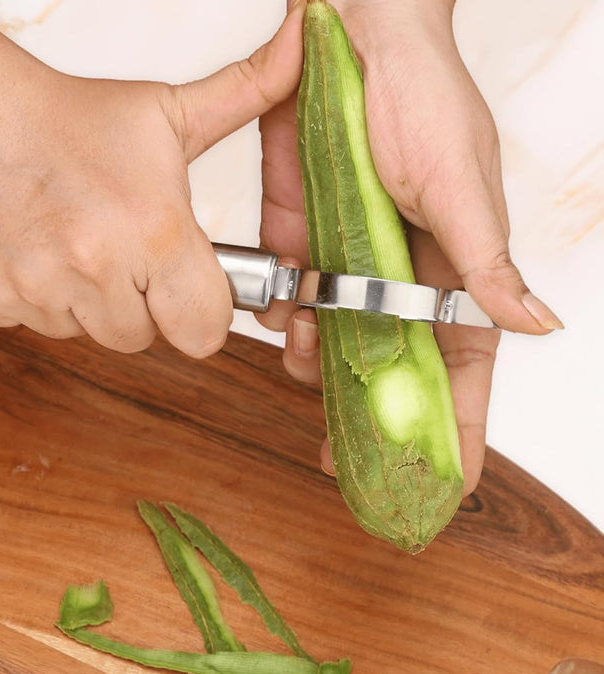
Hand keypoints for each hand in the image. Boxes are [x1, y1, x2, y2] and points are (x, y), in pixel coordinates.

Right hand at [0, 4, 304, 357]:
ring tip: (66, 241)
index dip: (197, 315)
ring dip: (80, 301)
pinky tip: (27, 247)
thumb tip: (309, 41)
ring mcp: (34, 289)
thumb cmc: (71, 118)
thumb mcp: (167, 114)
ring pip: (81, 332)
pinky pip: (26, 324)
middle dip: (134, 304)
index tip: (181, 291)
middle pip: (138, 338)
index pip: (203, 333)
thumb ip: (245, 95)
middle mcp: (95, 270)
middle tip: (113, 249)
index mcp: (155, 233)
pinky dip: (29, 297)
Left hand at [257, 0, 561, 493]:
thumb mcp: (462, 188)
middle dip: (368, 419)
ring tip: (304, 354)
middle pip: (387, 371)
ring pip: (330, 345)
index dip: (456, 425)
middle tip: (345, 463)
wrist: (347, 37)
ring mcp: (346, 263)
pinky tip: (280, 316)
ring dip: (315, 364)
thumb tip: (539, 327)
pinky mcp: (298, 243)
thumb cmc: (422, 98)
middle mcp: (398, 276)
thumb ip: (488, 268)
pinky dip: (280, 321)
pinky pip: (285, 304)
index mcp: (454, 270)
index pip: (461, 366)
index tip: (448, 484)